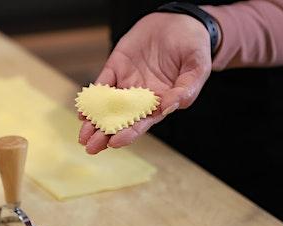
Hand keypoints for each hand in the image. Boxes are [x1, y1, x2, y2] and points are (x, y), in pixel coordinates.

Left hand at [78, 12, 211, 153]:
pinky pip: (103, 83)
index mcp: (162, 101)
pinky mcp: (117, 66)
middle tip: (90, 147)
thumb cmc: (194, 46)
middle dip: (105, 134)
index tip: (115, 142)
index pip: (142, 122)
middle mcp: (141, 96)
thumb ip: (187, 89)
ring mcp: (128, 81)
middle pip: (121, 119)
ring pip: (108, 106)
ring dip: (94, 121)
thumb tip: (168, 107)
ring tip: (83, 136)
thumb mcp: (199, 67)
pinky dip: (93, 96)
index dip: (129, 133)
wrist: (180, 21)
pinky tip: (83, 110)